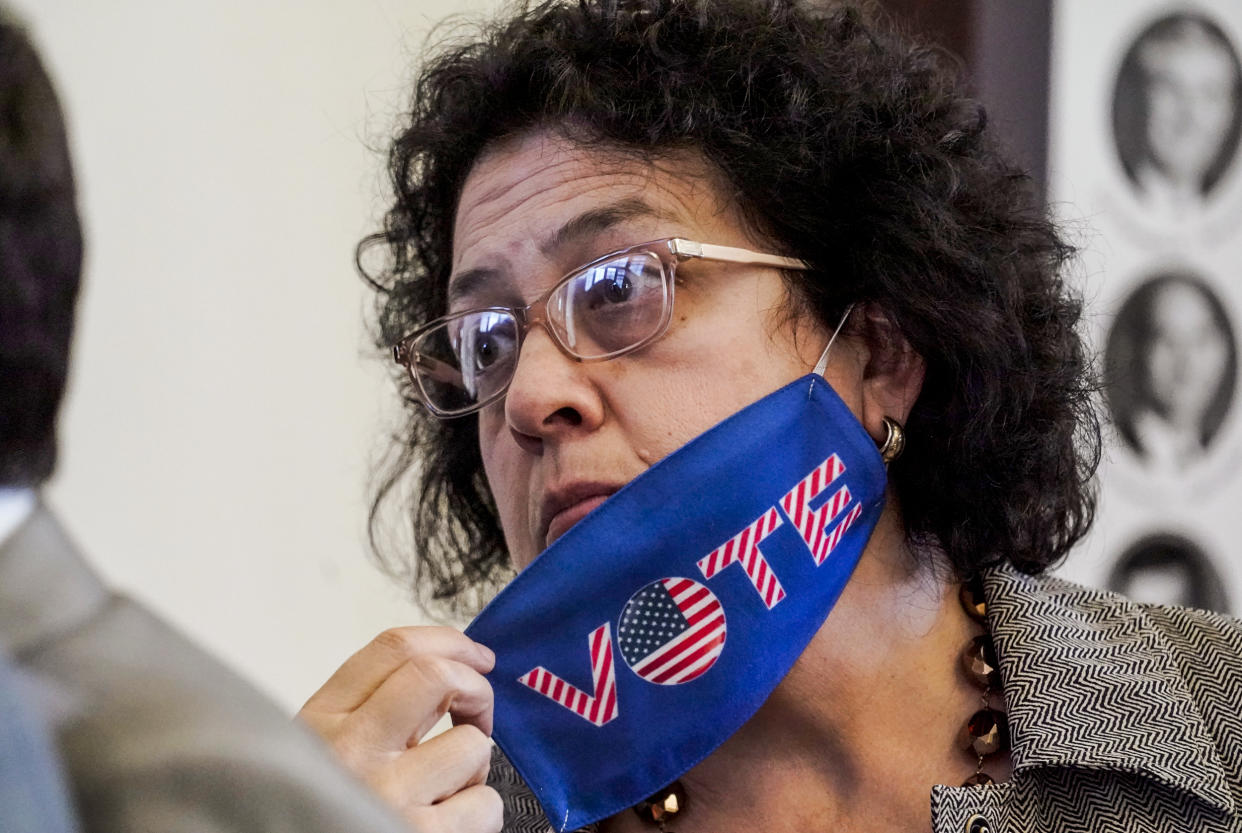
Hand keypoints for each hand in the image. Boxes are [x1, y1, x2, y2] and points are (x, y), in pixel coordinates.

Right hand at [299, 627, 501, 832]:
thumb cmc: (317, 815)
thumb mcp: (317, 754)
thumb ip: (365, 715)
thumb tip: (443, 676)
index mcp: (321, 722)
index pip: (391, 649)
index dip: (449, 641)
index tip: (475, 654)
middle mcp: (350, 751)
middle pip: (435, 675)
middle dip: (474, 686)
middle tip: (477, 710)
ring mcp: (386, 795)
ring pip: (472, 744)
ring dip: (475, 767)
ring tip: (449, 791)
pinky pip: (485, 804)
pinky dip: (481, 813)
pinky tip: (450, 826)